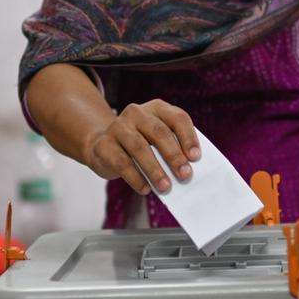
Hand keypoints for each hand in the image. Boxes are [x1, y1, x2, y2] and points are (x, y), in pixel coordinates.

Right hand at [84, 99, 199, 194]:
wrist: (102, 145)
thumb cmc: (141, 144)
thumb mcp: (157, 140)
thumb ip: (173, 148)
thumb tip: (188, 170)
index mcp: (156, 108)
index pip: (177, 118)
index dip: (188, 137)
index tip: (195, 157)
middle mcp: (136, 113)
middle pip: (159, 133)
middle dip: (174, 156)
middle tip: (185, 175)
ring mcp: (118, 127)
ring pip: (140, 148)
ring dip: (155, 170)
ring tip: (166, 187)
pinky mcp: (103, 145)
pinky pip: (122, 163)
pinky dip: (136, 178)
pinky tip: (145, 189)